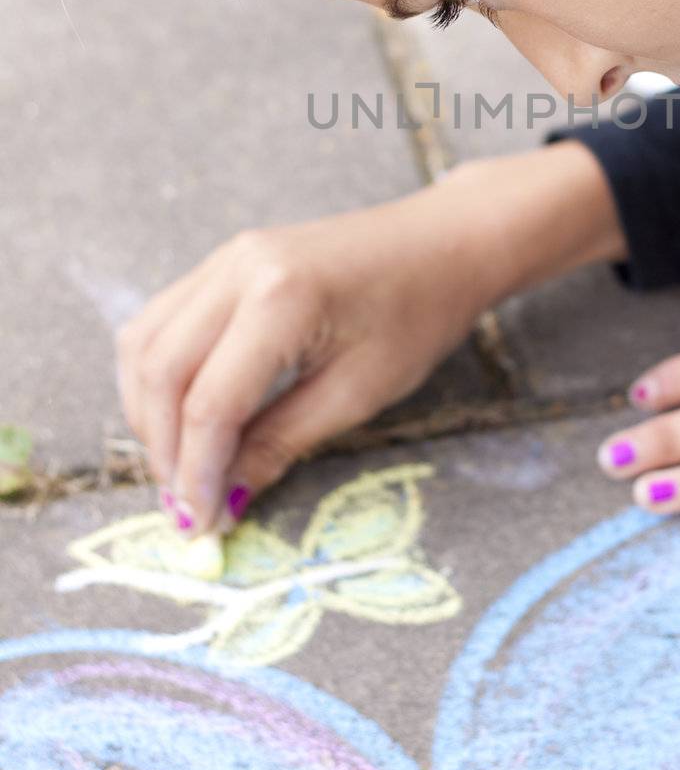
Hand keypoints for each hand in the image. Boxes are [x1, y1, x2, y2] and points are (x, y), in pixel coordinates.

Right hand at [116, 180, 497, 539]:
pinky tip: (177, 415)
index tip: (200, 527)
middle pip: (161, 372)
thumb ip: (280, 442)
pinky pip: (163, 320)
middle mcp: (238, 269)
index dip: (196, 474)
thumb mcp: (358, 392)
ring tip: (177, 467)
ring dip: (148, 412)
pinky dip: (158, 373)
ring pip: (146, 343)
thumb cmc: (419, 314)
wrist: (444, 242)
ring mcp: (226, 257)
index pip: (209, 403)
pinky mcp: (226, 260)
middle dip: (163, 449)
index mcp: (280, 300)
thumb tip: (225, 500)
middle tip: (183, 506)